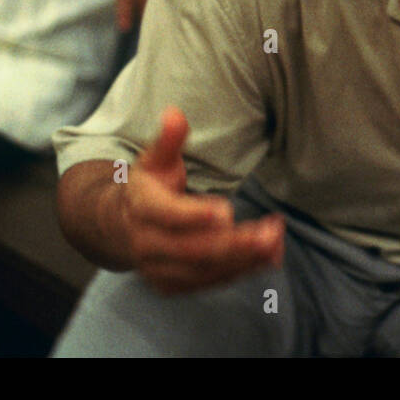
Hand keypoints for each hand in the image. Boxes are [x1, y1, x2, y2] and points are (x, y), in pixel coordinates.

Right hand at [121, 106, 283, 294]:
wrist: (122, 227)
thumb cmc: (150, 186)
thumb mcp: (155, 159)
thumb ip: (168, 140)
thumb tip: (174, 113)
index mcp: (141, 207)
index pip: (165, 215)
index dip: (194, 215)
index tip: (227, 211)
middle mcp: (146, 244)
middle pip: (191, 249)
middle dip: (234, 243)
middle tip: (270, 233)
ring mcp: (158, 269)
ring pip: (204, 270)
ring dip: (244, 259)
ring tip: (277, 242)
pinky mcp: (173, 285)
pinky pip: (210, 282)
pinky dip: (242, 270)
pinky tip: (269, 255)